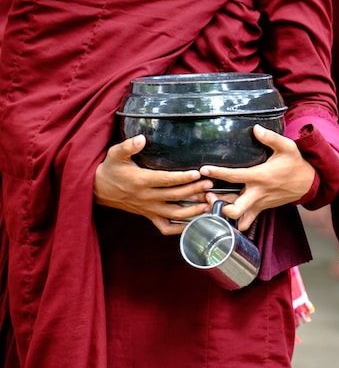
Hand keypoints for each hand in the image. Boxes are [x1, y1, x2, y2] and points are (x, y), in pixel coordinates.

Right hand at [94, 135, 213, 234]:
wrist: (98, 189)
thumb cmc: (110, 169)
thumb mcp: (115, 154)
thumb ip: (128, 146)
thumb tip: (141, 138)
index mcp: (141, 181)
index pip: (165, 180)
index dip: (182, 177)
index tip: (197, 173)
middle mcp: (147, 197)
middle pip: (175, 196)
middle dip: (194, 191)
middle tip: (210, 185)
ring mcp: (149, 209)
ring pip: (174, 214)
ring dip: (193, 210)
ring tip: (208, 204)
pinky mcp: (149, 216)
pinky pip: (166, 227)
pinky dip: (180, 228)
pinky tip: (194, 223)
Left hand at [200, 124, 315, 230]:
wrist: (307, 183)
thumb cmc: (295, 163)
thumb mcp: (287, 147)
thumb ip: (271, 138)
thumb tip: (256, 128)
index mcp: (260, 177)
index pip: (235, 176)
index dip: (218, 173)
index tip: (204, 169)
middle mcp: (258, 193)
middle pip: (235, 210)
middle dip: (218, 205)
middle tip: (207, 195)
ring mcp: (259, 204)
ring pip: (238, 218)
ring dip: (223, 213)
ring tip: (211, 202)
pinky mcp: (261, 209)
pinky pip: (245, 222)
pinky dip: (234, 221)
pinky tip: (224, 211)